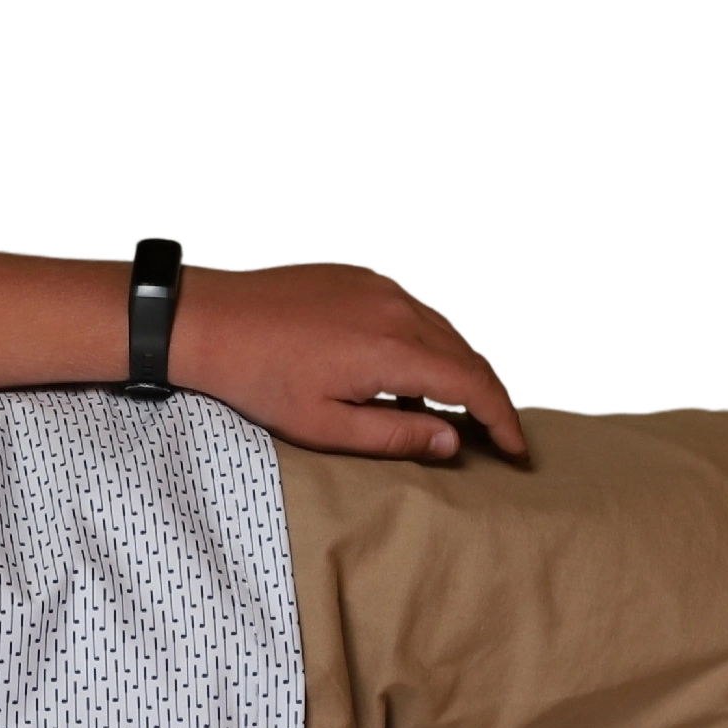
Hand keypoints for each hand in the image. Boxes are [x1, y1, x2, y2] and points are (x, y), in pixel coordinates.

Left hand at [171, 259, 530, 465]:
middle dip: (492, 399)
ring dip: (466, 370)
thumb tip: (452, 444)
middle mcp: (399, 310)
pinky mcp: (367, 277)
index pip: (474, 387)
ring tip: (465, 411)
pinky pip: (421, 311)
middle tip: (499, 437)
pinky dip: (436, 343)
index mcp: (393, 350)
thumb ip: (394, 437)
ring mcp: (384, 287)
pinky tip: (420, 372)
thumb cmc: (258, 378)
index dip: (503, 422)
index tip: (517, 451)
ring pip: (450, 331)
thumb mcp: (324, 426)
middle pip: (471, 357)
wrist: (211, 320)